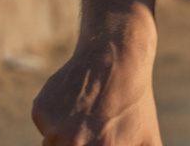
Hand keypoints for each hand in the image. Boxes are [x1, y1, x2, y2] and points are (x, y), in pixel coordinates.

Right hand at [32, 42, 160, 145]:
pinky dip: (56, 117)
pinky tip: (76, 101)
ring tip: (89, 116)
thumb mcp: (148, 139)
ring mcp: (55, 128)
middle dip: (77, 145)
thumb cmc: (135, 101)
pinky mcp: (41, 111)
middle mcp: (75, 144)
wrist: (116, 54)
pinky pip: (44, 125)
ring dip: (66, 138)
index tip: (91, 141)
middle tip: (90, 130)